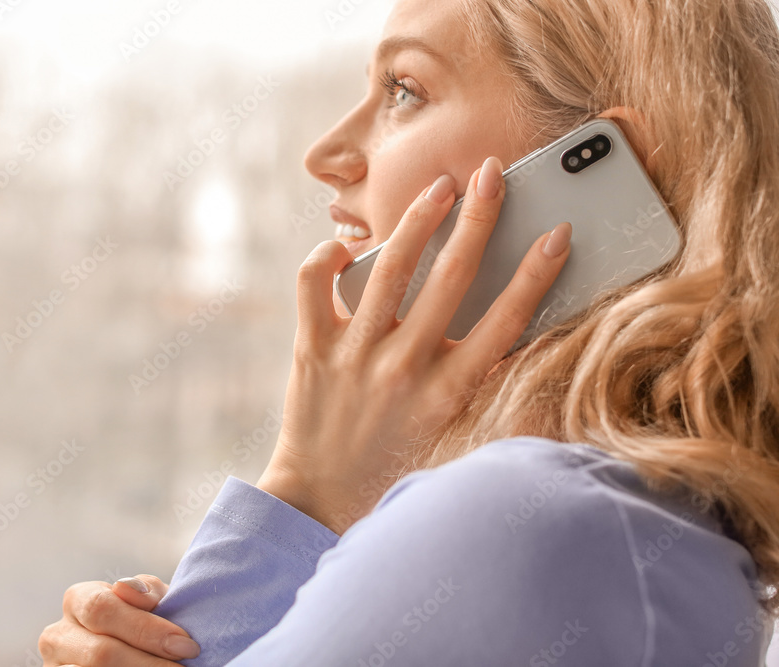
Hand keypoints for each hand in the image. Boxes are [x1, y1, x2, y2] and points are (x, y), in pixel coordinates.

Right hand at [39, 575, 199, 664]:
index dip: (146, 629)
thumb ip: (146, 591)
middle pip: (101, 651)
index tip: (185, 645)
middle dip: (149, 661)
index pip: (104, 609)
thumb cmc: (142, 621)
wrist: (128, 647)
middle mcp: (58, 634)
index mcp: (78, 599)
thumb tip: (127, 589)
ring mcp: (56, 666)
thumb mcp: (148, 601)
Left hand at [258, 156, 571, 533]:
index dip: (536, 274)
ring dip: (419, 219)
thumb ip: (479, 382)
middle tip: (492, 174)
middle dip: (480, 217)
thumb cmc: (394, 463)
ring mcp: (355, 354)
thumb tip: (513, 327)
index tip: (558, 233)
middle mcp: (404, 367)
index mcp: (448, 391)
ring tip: (439, 189)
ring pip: (391, 268)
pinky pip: (315, 282)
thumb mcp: (451, 433)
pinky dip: (328, 254)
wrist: (320, 497)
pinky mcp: (312, 347)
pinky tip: (346, 246)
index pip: (505, 321)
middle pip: (453, 277)